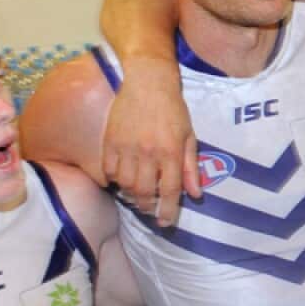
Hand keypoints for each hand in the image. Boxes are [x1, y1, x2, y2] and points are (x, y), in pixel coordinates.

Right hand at [101, 57, 200, 226]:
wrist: (148, 83)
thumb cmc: (173, 110)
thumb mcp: (189, 136)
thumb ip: (191, 167)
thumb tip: (196, 194)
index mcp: (171, 152)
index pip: (171, 190)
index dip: (168, 211)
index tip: (166, 222)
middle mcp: (149, 153)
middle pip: (145, 192)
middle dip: (148, 207)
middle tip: (149, 209)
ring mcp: (127, 147)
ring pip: (125, 185)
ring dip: (131, 195)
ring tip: (136, 195)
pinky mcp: (110, 141)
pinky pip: (108, 170)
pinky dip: (113, 180)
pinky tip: (120, 179)